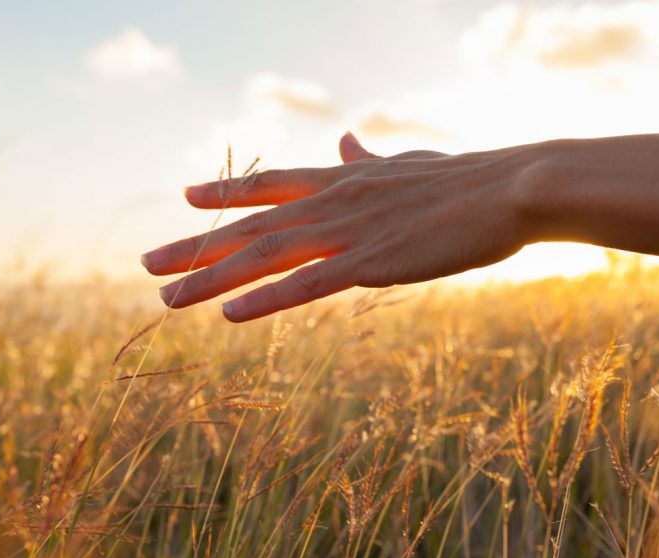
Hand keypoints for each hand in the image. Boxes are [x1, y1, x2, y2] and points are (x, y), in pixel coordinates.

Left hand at [141, 132, 535, 321]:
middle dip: (195, 247)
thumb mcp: (405, 162)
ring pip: (266, 257)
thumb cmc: (464, 180)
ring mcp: (349, 232)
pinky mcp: (373, 263)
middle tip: (147, 263)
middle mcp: (333, 202)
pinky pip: (309, 285)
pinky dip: (267, 300)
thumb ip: (367, 159)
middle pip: (251, 227)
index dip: (226, 193)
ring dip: (213, 279)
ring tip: (168, 298)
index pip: (271, 185)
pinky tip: (230, 316)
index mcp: (343, 179)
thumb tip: (346, 141)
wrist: (511, 189)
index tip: (186, 199)